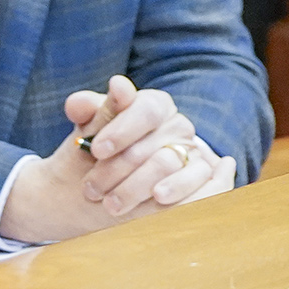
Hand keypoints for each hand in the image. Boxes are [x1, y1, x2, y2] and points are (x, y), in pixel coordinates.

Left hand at [0, 75, 233, 243]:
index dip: (121, 130)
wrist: (103, 184)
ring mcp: (192, 153)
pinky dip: (177, 192)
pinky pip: (198, 185)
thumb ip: (88, 107)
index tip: (97, 150)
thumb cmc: (95, 150)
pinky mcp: (200, 180)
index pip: (146, 111)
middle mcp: (178, 126)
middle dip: (118, 169)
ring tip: (111, 204)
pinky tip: (158, 198)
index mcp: (153, 104)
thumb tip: (117, 85)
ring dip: (137, 187)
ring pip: (169, 167)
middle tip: (91, 189)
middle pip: (154, 145)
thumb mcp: (87, 128)